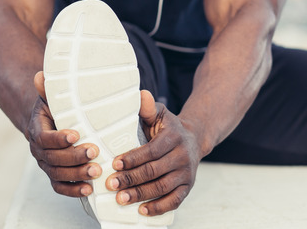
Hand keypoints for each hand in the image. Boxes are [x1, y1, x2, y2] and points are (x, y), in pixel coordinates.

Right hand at [27, 71, 101, 196]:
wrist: (51, 122)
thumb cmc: (57, 107)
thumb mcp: (53, 96)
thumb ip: (49, 89)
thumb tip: (41, 76)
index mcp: (37, 129)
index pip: (43, 137)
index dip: (58, 138)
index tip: (75, 134)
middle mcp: (38, 150)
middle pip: (52, 158)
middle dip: (73, 157)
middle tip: (94, 152)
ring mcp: (46, 164)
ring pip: (57, 174)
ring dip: (76, 174)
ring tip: (96, 171)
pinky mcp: (55, 175)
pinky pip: (59, 186)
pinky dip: (73, 190)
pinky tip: (88, 189)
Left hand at [106, 91, 200, 215]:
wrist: (195, 139)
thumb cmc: (169, 128)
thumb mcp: (160, 114)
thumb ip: (148, 107)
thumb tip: (140, 95)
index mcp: (174, 137)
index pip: (152, 150)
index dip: (133, 158)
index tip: (115, 163)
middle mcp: (183, 156)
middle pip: (154, 171)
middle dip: (131, 179)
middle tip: (111, 184)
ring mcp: (187, 173)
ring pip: (162, 187)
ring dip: (140, 195)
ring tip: (120, 199)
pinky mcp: (188, 187)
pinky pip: (174, 201)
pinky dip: (159, 207)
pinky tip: (142, 210)